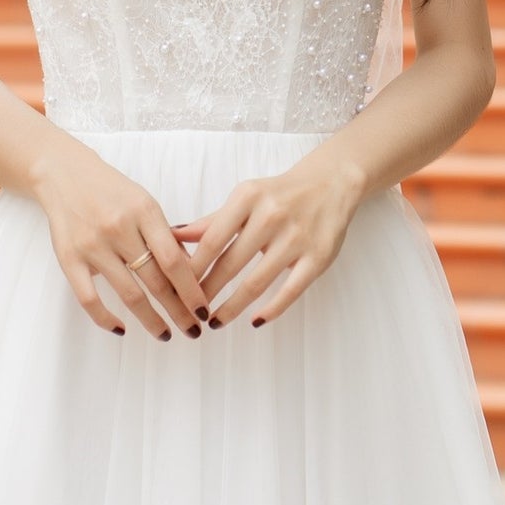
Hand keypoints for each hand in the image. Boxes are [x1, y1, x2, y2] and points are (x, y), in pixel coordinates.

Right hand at [35, 146, 208, 339]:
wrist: (64, 174)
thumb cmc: (112, 192)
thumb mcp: (145, 204)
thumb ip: (166, 236)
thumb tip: (192, 275)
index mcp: (144, 211)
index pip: (174, 260)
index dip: (191, 290)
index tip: (204, 309)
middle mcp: (118, 228)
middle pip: (155, 280)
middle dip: (179, 310)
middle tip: (193, 330)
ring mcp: (92, 245)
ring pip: (128, 293)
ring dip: (151, 320)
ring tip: (166, 334)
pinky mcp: (69, 258)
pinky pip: (89, 298)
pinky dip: (106, 319)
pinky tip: (122, 329)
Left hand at [172, 158, 365, 328]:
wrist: (331, 183)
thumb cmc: (279, 194)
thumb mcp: (245, 198)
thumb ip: (211, 221)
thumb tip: (173, 235)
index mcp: (247, 198)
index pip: (211, 241)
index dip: (191, 270)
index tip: (176, 289)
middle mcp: (271, 216)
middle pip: (229, 263)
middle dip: (206, 292)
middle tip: (191, 312)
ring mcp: (296, 237)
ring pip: (256, 282)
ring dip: (232, 307)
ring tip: (215, 321)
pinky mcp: (318, 257)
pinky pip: (290, 290)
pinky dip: (271, 309)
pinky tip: (255, 320)